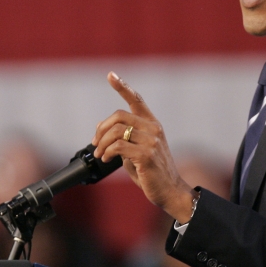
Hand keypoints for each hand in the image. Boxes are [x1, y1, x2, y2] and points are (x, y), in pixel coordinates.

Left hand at [92, 72, 195, 222]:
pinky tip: (106, 159)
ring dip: (102, 144)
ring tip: (100, 154)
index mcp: (152, 124)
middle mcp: (153, 129)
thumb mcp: (136, 151)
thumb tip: (101, 129)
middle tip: (95, 143)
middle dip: (101, 129)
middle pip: (119, 115)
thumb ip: (123, 138)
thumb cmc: (152, 172)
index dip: (122, 86)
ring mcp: (151, 141)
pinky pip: (118, 146)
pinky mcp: (147, 155)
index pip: (136, 100)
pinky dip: (107, 152)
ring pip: (116, 132)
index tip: (110, 75)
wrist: (170, 191)